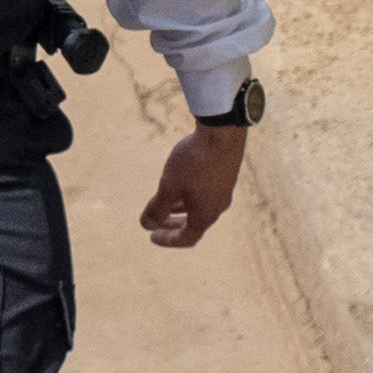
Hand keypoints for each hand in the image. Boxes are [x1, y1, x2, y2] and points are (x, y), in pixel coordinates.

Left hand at [141, 121, 244, 249]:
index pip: (186, 238)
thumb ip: (156, 209)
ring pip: (200, 209)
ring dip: (180, 211)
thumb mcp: (168, 187)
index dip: (167, 240)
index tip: (151, 236)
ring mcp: (224, 191)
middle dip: (173, 226)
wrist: (222, 133)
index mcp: (206, 215)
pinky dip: (190, 198)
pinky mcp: (226, 176)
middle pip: (194, 226)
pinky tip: (180, 185)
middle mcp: (218, 207)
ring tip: (164, 205)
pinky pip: (206, 195)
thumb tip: (146, 225)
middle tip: (155, 224)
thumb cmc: (193, 162)